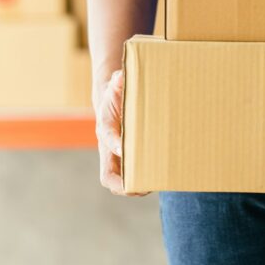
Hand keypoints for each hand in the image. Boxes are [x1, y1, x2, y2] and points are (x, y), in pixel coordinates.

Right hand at [94, 69, 148, 196]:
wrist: (111, 101)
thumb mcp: (116, 84)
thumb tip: (121, 76)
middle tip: (141, 186)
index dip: (114, 143)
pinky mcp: (126, 161)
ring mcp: (116, 157)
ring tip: (153, 185)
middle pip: (108, 175)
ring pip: (119, 182)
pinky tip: (159, 178)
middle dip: (122, 184)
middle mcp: (108, 147)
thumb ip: (118, 80)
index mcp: (105, 125)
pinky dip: (141, 182)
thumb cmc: (116, 94)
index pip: (106, 136)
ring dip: (133, 188)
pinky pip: (130, 178)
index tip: (123, 147)